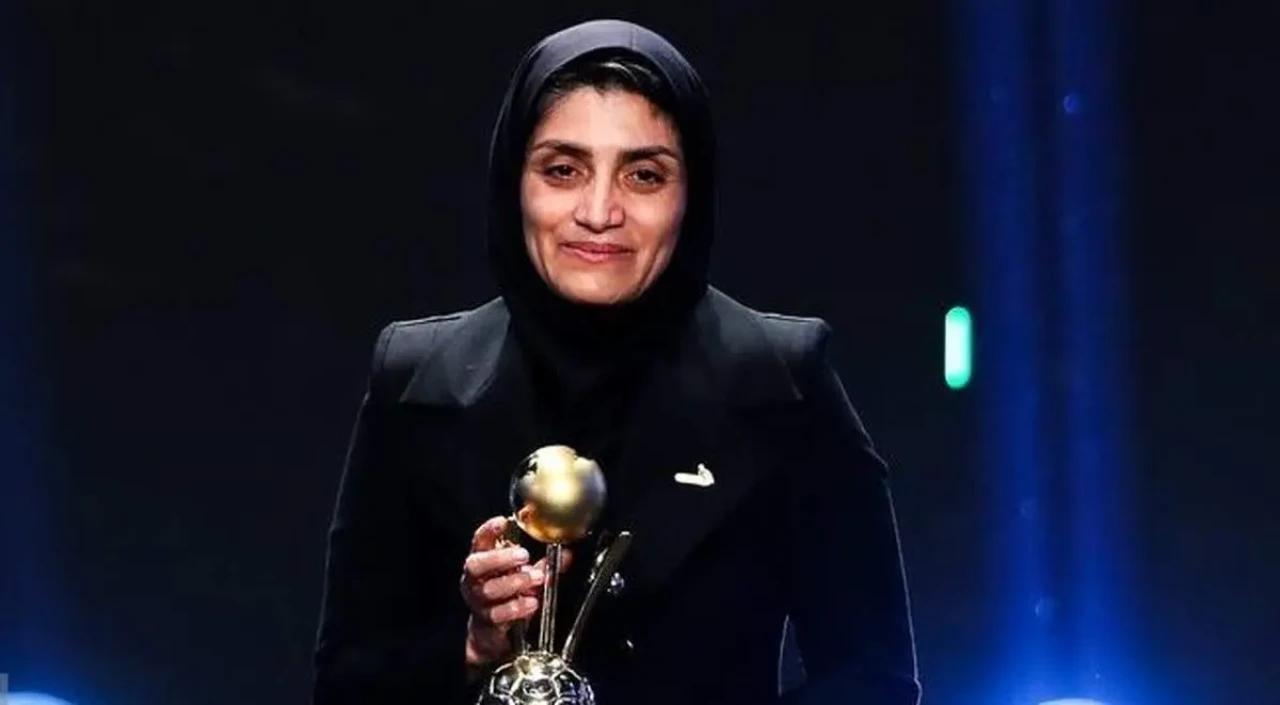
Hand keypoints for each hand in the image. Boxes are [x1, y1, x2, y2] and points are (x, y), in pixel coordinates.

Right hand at [460, 516, 571, 671]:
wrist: (492, 632)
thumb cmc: (507, 597)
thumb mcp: (525, 576)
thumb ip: (543, 565)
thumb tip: (566, 554)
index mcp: (482, 561)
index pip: (480, 541)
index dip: (489, 530)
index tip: (503, 522)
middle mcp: (475, 580)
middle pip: (477, 564)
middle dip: (500, 558)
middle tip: (523, 555)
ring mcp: (478, 601)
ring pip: (489, 590)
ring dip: (514, 582)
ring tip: (535, 578)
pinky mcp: (486, 621)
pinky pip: (498, 614)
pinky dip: (516, 608)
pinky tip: (530, 603)